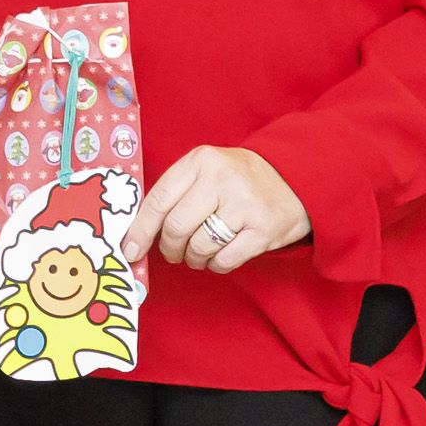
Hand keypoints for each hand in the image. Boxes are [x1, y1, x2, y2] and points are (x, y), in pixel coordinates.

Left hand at [132, 143, 307, 275]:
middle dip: (169, 248)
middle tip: (174, 252)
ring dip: (194, 258)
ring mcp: (244, 205)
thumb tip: (136, 234)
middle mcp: (222, 179)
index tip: (129, 250)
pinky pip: (224, 260)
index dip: (139, 230)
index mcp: (201, 161)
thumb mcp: (207, 170)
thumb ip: (176, 193)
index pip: (158, 200)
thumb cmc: (239, 180)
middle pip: (176, 228)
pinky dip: (215, 265)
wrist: (296, 180)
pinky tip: (220, 256)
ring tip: (200, 252)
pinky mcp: (263, 230)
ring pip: (199, 247)